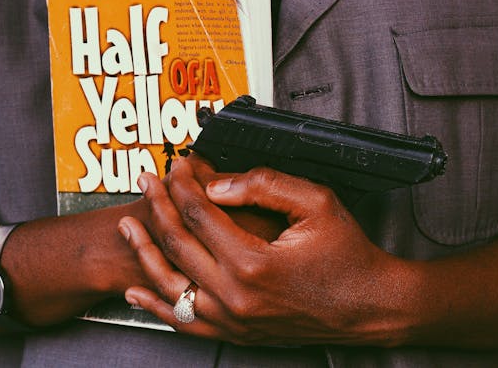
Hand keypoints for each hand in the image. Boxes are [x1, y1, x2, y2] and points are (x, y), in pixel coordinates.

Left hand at [119, 157, 413, 345]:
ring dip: (145, 251)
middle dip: (159, 204)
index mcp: (253, 263)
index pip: (199, 212)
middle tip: (148, 180)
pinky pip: (183, 321)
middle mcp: (235, 296)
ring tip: (128, 225)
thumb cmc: (348, 255)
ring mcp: (232, 320)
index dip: (183, 183)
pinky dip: (155, 306)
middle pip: (178, 243)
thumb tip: (217, 183)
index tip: (179, 164)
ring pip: (169, 284)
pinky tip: (136, 292)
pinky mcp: (235, 332)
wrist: (369, 306)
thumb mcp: (316, 203)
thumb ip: (264, 185)